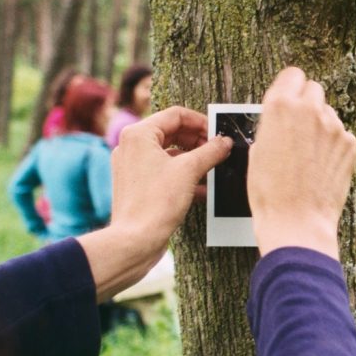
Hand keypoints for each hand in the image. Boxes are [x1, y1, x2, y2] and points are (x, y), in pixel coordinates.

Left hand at [78, 107, 232, 298]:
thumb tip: (224, 142)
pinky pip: (163, 170)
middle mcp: (131, 146)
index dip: (201, 122)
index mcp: (139, 134)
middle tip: (218, 150)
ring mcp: (132, 166)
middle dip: (198, 140)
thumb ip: (210, 151)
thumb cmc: (155, 204)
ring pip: (169, 152)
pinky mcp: (137, 185)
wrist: (135, 240)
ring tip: (212, 168)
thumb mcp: (190, 171)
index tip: (218, 134)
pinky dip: (182, 173)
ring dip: (193, 158)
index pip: (176, 115)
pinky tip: (202, 187)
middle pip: (172, 132)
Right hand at [248, 67, 355, 259]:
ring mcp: (334, 126)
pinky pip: (342, 135)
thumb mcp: (258, 151)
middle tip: (299, 127)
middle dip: (307, 103)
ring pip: (329, 113)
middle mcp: (310, 109)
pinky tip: (323, 167)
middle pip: (314, 88)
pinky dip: (335, 146)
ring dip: (321, 126)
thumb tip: (281, 120)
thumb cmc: (269, 192)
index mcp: (280, 106)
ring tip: (309, 156)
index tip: (289, 97)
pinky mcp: (350, 144)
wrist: (296, 221)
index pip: (292, 75)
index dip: (290, 86)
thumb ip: (272, 125)